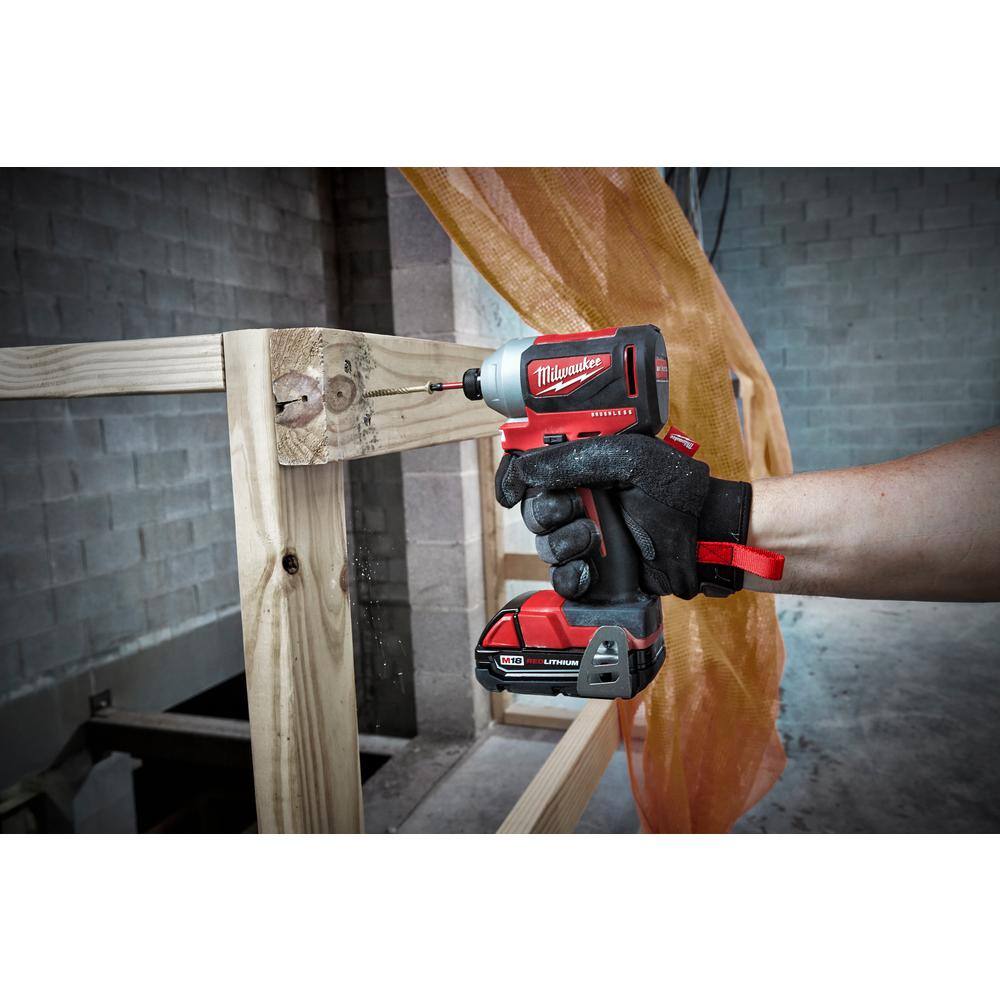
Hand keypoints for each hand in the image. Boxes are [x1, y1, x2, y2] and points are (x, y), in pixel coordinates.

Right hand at [496, 434, 722, 599]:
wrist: (704, 537)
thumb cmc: (676, 490)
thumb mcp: (628, 458)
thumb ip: (575, 459)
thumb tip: (525, 467)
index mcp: (583, 466)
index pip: (531, 468)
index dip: (513, 478)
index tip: (510, 491)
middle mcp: (579, 500)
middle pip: (532, 509)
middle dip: (547, 512)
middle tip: (576, 508)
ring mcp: (585, 536)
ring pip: (544, 545)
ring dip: (564, 543)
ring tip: (594, 538)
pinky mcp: (594, 570)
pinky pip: (560, 579)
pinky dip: (570, 577)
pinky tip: (589, 571)